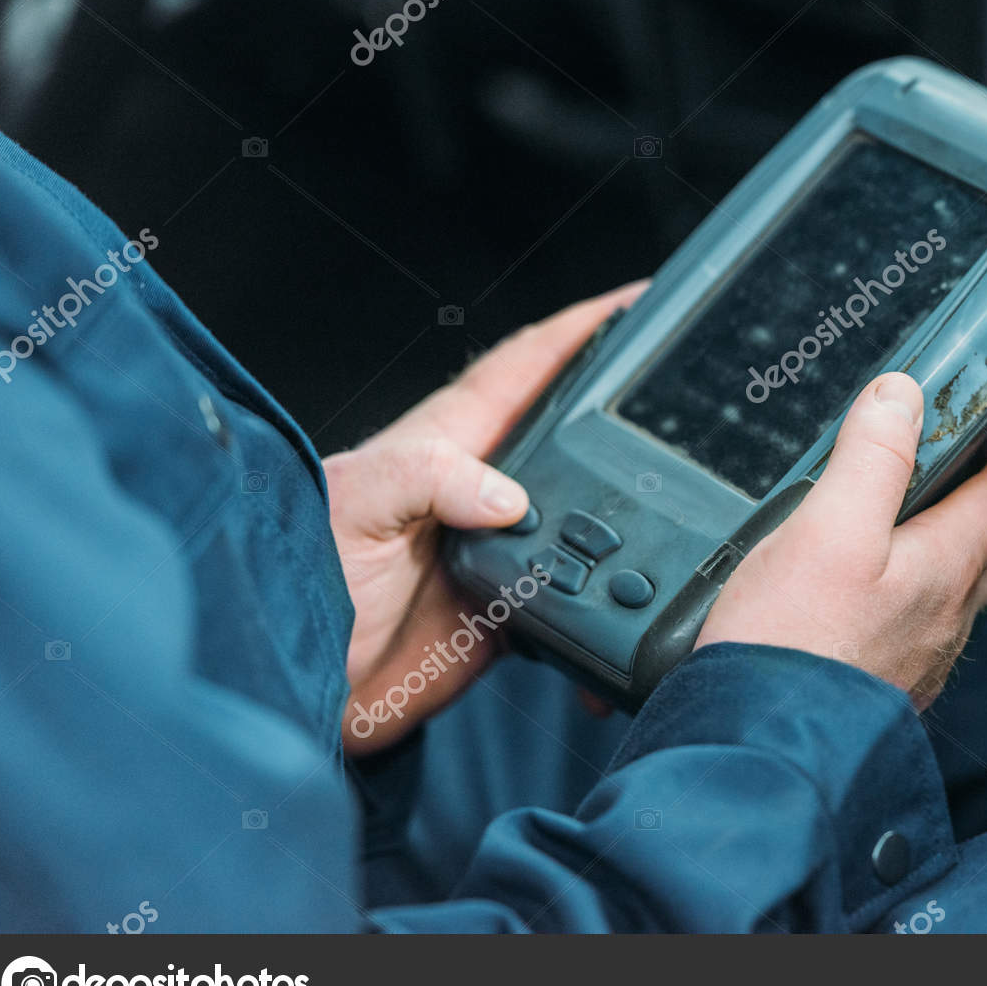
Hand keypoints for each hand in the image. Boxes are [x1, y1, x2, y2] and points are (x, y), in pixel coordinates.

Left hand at [329, 282, 644, 753]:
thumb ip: (426, 478)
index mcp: (447, 441)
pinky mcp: (508, 607)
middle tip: (683, 387)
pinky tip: (632, 606)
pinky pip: (579, 593)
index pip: (528, 364)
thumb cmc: (297, 579)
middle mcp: (479, 488)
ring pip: (587, 512)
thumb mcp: (354, 505)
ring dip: (632, 505)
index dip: (584, 327)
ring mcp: (498, 547)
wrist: (297, 688)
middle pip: (571, 433)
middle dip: (625, 404)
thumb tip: (509, 494)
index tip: (639, 297)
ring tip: (689, 490)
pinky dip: (609, 599)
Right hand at [696, 372, 986, 708]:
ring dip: (942, 537)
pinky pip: (919, 620)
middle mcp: (950, 614)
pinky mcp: (887, 680)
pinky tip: (862, 586)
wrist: (760, 750)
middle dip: (980, 485)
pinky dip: (907, 585)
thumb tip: (904, 398)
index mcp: (949, 565)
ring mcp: (923, 653)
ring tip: (898, 508)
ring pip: (954, 580)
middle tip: (952, 447)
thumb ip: (872, 458)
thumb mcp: (828, 528)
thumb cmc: (792, 647)